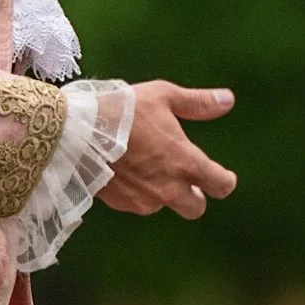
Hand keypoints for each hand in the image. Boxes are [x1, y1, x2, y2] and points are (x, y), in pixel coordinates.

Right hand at [98, 82, 236, 218]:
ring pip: (163, 205)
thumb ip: (198, 103)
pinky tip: (126, 172)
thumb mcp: (163, 96)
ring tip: (147, 167)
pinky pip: (138, 203)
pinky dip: (138, 192)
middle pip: (196, 208)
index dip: (224, 181)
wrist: (77, 132)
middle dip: (195, 196)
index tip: (222, 176)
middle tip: (186, 179)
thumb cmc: (124, 110)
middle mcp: (169, 188)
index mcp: (185, 162)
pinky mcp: (121, 204)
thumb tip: (227, 100)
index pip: (220, 185)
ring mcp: (144, 199)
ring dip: (162, 192)